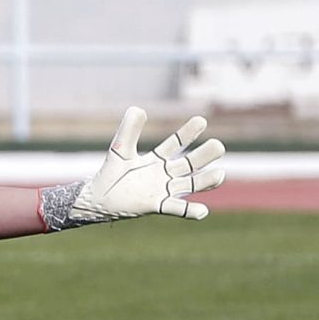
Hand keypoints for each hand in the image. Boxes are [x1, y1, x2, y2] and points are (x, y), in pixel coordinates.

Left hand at [51, 107, 224, 226]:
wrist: (99, 198)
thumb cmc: (111, 174)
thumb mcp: (120, 149)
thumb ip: (128, 130)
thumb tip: (138, 109)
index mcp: (157, 159)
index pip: (176, 144)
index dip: (188, 133)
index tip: (201, 120)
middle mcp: (165, 174)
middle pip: (190, 163)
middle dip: (204, 155)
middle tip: (218, 145)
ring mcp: (163, 190)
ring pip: (190, 184)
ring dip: (205, 181)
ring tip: (220, 174)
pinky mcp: (156, 205)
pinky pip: (176, 208)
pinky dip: (189, 210)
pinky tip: (202, 211)